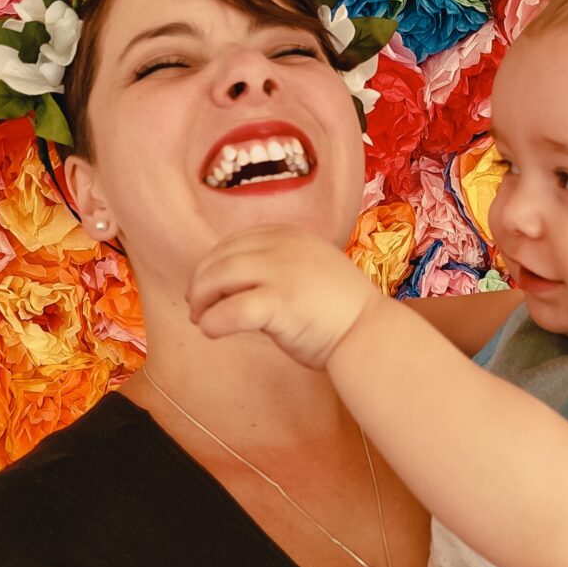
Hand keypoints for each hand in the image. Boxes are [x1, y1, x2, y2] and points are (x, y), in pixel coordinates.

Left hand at [185, 224, 383, 368]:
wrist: (370, 333)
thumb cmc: (340, 310)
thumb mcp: (308, 270)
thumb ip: (275, 267)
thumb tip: (229, 284)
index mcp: (291, 234)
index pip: (235, 241)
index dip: (213, 263)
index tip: (207, 285)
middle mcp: (284, 245)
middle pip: (221, 257)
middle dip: (202, 282)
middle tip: (197, 305)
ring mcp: (282, 271)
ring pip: (219, 278)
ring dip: (203, 300)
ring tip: (202, 319)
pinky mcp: (280, 302)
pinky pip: (230, 310)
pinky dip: (214, 322)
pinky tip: (213, 331)